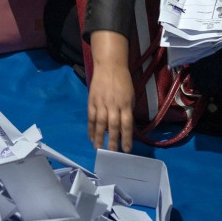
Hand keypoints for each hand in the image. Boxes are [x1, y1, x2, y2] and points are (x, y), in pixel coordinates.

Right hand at [86, 31, 134, 151]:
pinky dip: (90, 128)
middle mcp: (113, 106)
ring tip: (98, 148)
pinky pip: (91, 117)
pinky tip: (91, 137)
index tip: (126, 149)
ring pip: (100, 123)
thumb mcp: (131, 95)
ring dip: (99, 137)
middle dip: (112, 141)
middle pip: (113, 126)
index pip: (126, 124)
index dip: (126, 138)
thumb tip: (125, 126)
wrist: (109, 67)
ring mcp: (101, 104)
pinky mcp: (92, 102)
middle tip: (111, 153)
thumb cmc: (123, 81)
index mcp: (125, 104)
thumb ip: (128, 110)